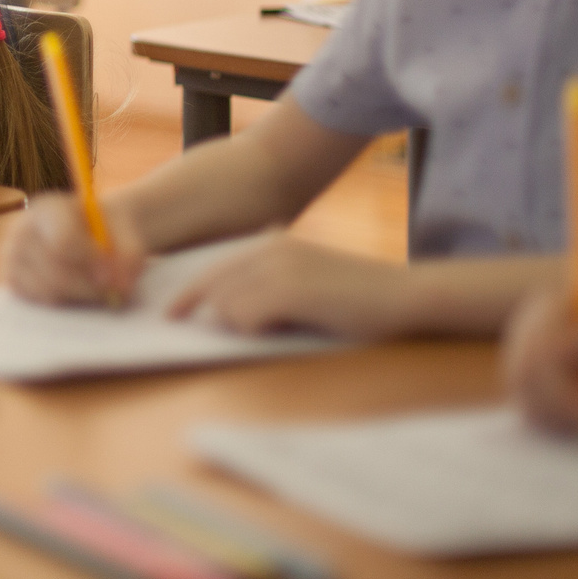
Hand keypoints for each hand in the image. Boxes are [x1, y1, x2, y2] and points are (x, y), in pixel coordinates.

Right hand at [6, 194, 148, 306]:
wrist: (89, 232)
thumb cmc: (106, 231)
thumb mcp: (126, 234)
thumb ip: (129, 257)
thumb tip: (120, 289)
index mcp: (49, 209)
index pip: (63, 241)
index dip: (90, 263)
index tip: (112, 279)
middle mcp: (22, 230)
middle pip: (55, 271)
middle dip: (88, 288)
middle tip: (111, 294)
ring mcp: (11, 257)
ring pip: (47, 292)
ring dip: (79, 298)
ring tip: (98, 292)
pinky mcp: (12, 280)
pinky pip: (38, 303)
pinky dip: (64, 304)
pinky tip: (78, 294)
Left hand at [167, 234, 412, 338]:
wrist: (405, 297)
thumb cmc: (358, 300)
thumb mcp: (306, 283)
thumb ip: (268, 288)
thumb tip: (224, 312)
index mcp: (272, 243)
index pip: (214, 269)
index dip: (190, 294)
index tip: (172, 315)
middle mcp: (269, 248)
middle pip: (212, 287)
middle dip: (211, 316)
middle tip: (212, 336)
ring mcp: (278, 266)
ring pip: (226, 305)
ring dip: (244, 326)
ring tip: (281, 326)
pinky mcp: (288, 289)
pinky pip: (245, 316)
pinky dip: (257, 330)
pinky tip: (286, 328)